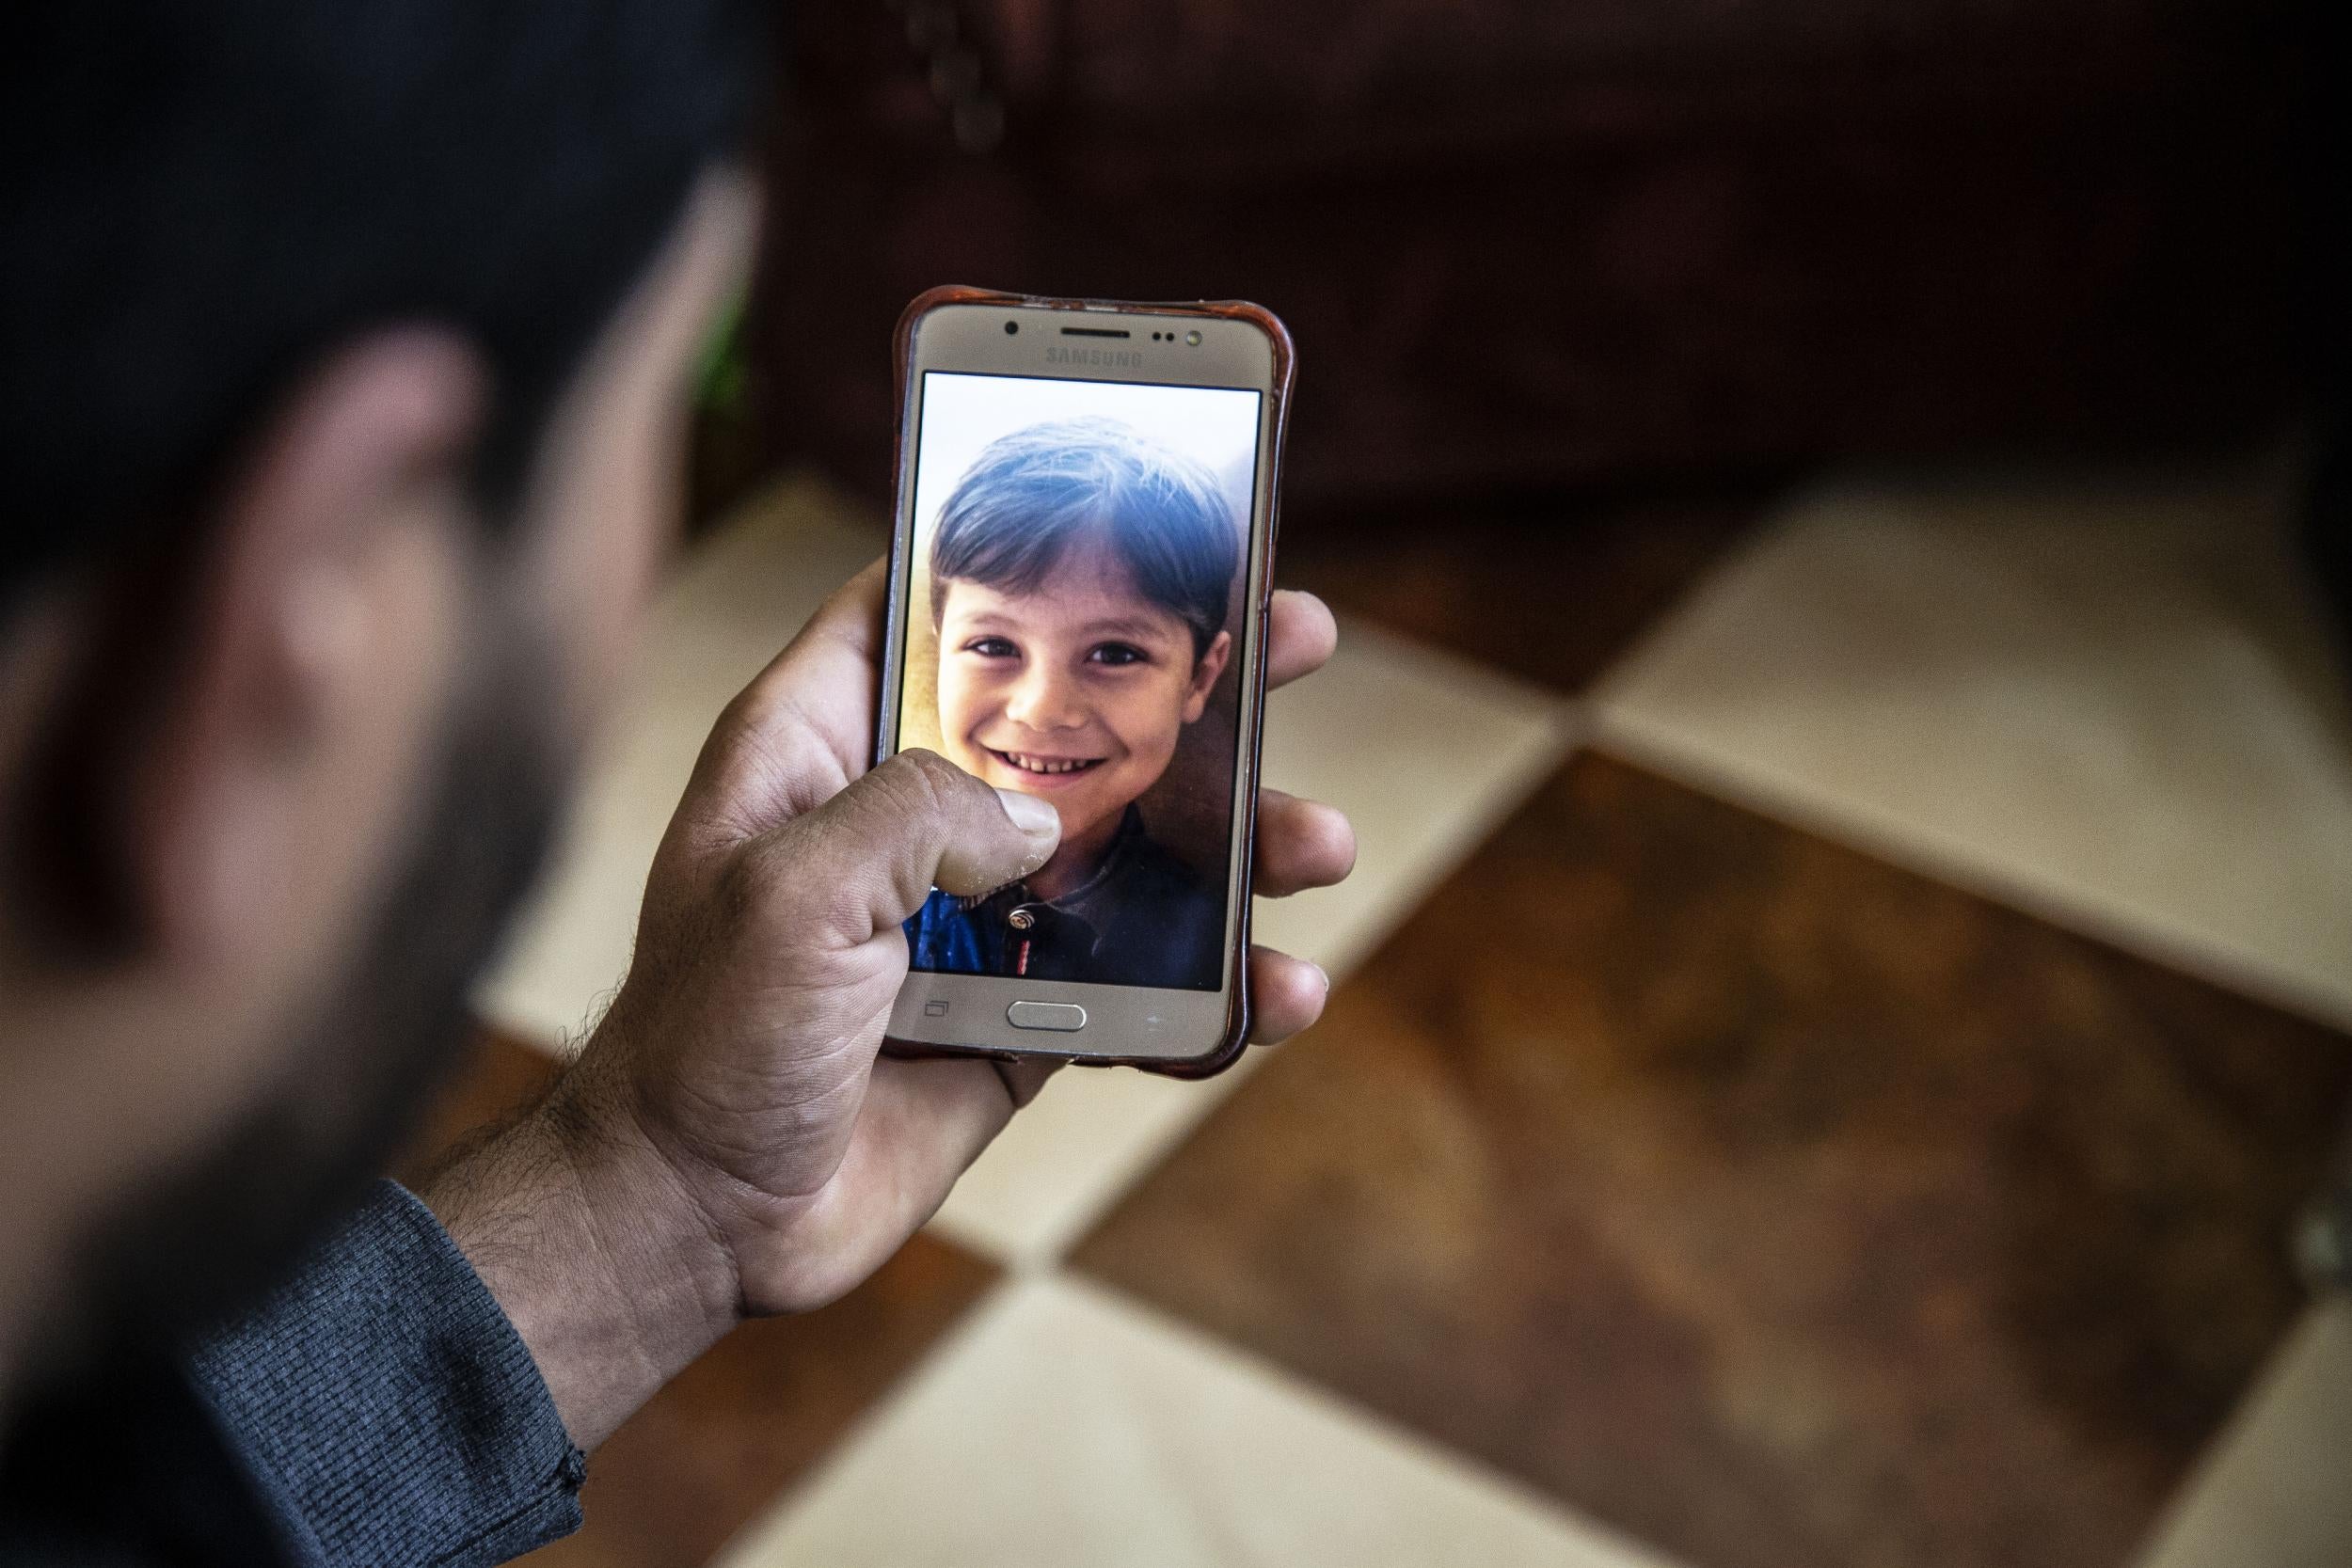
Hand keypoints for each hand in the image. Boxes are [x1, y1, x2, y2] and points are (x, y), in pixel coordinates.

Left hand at [429, 563, 1353, 1445]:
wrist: (699, 1224)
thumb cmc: (702, 1043)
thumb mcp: (790, 891)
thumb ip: (918, 815)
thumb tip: (1040, 820)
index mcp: (822, 750)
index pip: (919, 606)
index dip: (1016, 554)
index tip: (1129, 517)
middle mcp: (905, 820)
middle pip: (1070, 720)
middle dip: (1191, 689)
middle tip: (1296, 644)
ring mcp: (971, 921)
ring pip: (1129, 856)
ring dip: (1234, 851)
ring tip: (1317, 847)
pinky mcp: (1016, 1019)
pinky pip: (1136, 988)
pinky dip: (1212, 993)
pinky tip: (1278, 996)